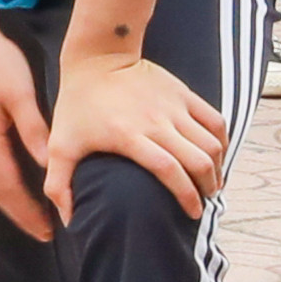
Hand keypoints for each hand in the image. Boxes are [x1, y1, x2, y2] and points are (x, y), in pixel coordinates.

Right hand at [0, 0, 63, 237]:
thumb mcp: (21, 96)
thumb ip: (34, 132)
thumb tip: (48, 167)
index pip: (7, 188)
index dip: (27, 212)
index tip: (47, 231)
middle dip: (19, 213)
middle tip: (43, 233)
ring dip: (9, 200)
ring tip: (31, 215)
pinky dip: (1, 182)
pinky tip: (13, 183)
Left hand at [49, 44, 230, 218]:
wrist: (96, 58)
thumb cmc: (77, 107)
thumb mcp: (60, 145)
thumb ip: (59, 186)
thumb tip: (70, 222)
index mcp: (128, 136)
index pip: (169, 171)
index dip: (186, 195)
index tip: (193, 213)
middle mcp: (155, 121)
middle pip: (197, 160)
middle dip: (207, 186)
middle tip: (204, 199)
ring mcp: (172, 105)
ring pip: (211, 143)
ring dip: (217, 167)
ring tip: (211, 182)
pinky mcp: (183, 93)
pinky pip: (215, 121)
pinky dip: (222, 141)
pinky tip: (215, 155)